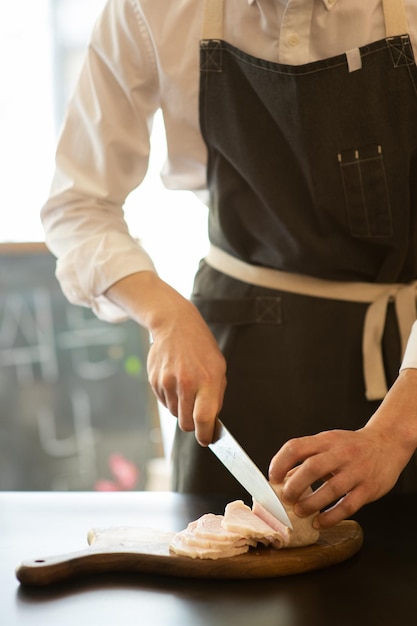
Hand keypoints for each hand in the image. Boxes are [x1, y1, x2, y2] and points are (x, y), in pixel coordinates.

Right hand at [106, 271, 226, 444]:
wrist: (176, 325)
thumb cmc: (202, 349)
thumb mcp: (218, 369)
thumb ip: (216, 396)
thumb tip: (210, 423)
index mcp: (207, 380)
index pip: (204, 418)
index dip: (205, 435)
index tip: (206, 440)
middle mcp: (186, 383)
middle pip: (186, 423)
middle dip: (193, 425)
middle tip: (198, 414)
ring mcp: (168, 382)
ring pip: (174, 413)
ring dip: (181, 408)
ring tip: (187, 387)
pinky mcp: (154, 381)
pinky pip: (164, 402)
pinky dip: (171, 398)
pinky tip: (176, 380)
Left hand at [269, 427, 403, 528]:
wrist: (387, 443)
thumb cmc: (352, 446)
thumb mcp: (328, 444)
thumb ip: (307, 458)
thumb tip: (283, 478)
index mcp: (326, 440)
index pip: (296, 447)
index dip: (280, 463)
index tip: (273, 478)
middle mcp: (340, 453)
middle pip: (312, 468)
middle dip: (295, 486)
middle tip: (286, 497)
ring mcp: (356, 471)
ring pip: (331, 489)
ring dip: (311, 503)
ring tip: (300, 511)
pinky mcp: (368, 488)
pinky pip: (348, 505)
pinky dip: (331, 516)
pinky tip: (320, 522)